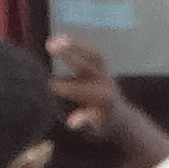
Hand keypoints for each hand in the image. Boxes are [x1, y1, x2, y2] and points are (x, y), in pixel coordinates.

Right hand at [46, 35, 141, 159]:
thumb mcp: (94, 129)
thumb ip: (85, 122)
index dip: (64, 87)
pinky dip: (77, 45)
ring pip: (92, 56)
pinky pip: (92, 53)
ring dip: (74, 46)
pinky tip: (60, 38)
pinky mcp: (103, 66)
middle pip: (87, 67)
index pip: (80, 91)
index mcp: (102, 99)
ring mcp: (106, 73)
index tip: (47, 84)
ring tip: (55, 39)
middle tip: (52, 47)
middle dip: (69, 56)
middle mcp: (105, 83)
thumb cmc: (101, 125)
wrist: (121, 118)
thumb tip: (72, 122)